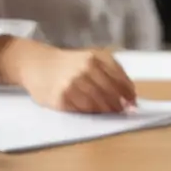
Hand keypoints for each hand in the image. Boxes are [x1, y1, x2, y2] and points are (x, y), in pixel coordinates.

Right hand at [0, 37, 136, 113]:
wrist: (37, 64)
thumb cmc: (68, 63)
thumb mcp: (90, 58)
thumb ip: (109, 72)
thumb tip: (129, 96)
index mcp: (95, 57)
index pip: (119, 78)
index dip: (128, 92)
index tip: (133, 101)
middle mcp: (85, 69)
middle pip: (110, 92)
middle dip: (119, 104)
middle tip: (123, 111)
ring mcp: (73, 84)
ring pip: (97, 103)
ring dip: (107, 111)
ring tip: (110, 113)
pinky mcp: (62, 98)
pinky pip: (82, 110)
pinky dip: (91, 114)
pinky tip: (94, 113)